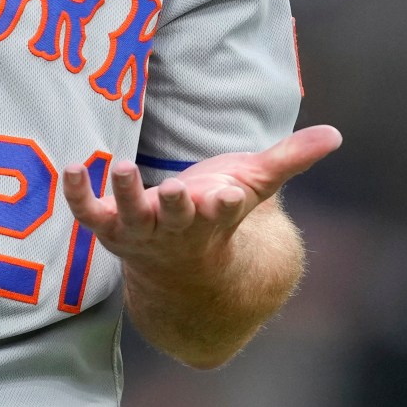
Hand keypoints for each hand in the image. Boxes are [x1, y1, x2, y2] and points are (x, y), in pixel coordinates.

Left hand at [62, 125, 340, 278]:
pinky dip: (78, 196)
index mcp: (214, 217)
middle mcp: (176, 227)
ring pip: (133, 216)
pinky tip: (70, 168)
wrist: (180, 271)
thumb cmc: (217, 214)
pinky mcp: (109, 227)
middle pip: (177, 217)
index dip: (225, 204)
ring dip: (127, 194)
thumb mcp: (254, 185)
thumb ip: (290, 159)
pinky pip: (89, 214)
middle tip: (176, 190)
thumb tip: (336, 135)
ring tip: (121, 166)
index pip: (224, 212)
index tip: (228, 196)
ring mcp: (141, 230)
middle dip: (178, 206)